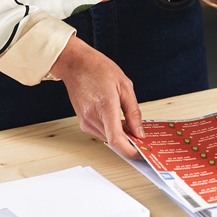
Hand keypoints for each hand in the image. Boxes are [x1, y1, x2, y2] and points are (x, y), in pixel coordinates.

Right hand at [50, 35, 143, 158]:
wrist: (75, 64)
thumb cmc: (98, 69)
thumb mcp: (125, 86)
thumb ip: (133, 112)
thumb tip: (139, 132)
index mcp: (105, 106)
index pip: (116, 140)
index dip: (130, 151)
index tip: (140, 152)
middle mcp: (92, 117)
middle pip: (113, 142)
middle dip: (129, 143)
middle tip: (141, 138)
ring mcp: (85, 121)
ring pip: (107, 139)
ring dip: (120, 136)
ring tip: (130, 126)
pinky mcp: (82, 122)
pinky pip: (100, 133)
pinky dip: (111, 131)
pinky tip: (117, 121)